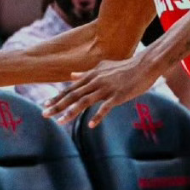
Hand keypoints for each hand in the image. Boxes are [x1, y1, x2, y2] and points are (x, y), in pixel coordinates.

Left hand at [43, 55, 159, 127]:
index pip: (70, 88)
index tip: (45, 104)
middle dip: (57, 105)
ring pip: (85, 101)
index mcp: (91, 76)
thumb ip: (86, 73)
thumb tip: (72, 75)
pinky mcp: (118, 95)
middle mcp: (95, 82)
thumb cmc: (125, 67)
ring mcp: (106, 88)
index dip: (57, 97)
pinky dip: (98, 116)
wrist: (145, 65)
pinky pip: (105, 107)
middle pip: (73, 95)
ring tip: (60, 121)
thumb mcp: (102, 67)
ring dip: (71, 112)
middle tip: (44, 114)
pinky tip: (90, 125)